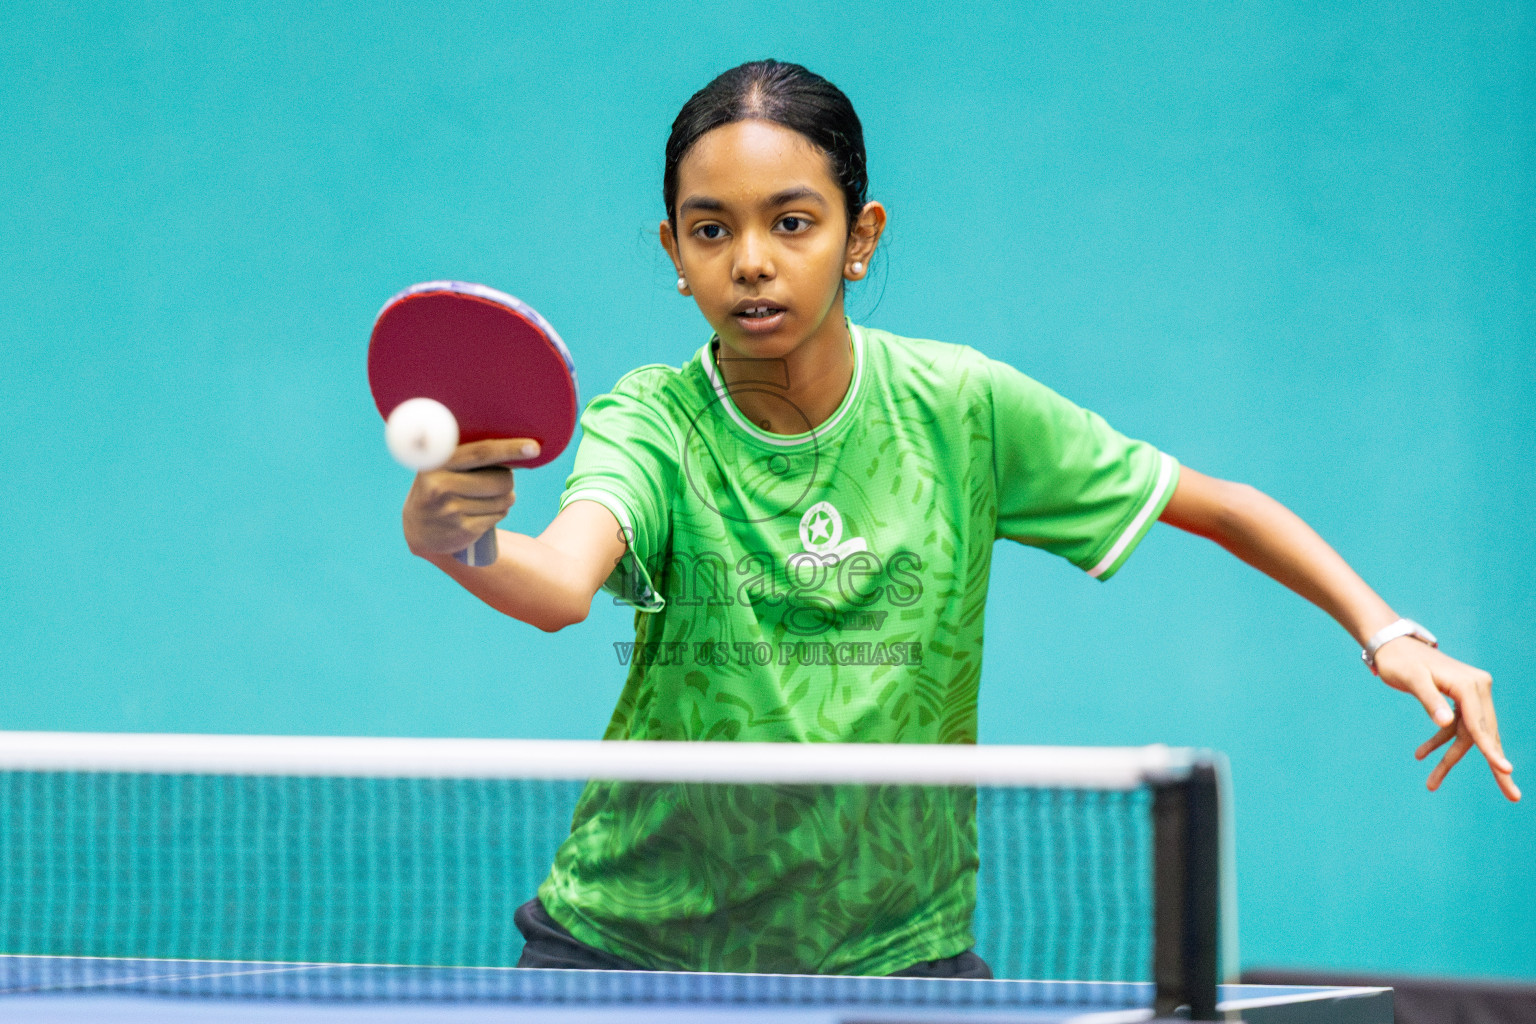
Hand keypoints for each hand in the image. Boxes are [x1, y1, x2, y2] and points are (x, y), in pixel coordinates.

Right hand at [401, 438, 539, 557]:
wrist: (418, 529)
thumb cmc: (440, 486)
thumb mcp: (440, 466)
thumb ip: (468, 454)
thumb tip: (517, 449)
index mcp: (437, 462)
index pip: (481, 452)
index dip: (510, 449)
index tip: (534, 448)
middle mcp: (440, 486)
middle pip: (501, 479)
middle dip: (508, 480)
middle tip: (499, 482)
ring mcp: (451, 510)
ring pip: (503, 499)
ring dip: (505, 498)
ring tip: (489, 498)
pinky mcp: (462, 530)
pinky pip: (498, 516)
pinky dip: (498, 513)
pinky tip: (482, 513)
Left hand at [1373, 637, 1518, 801]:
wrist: (1392, 645)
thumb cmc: (1400, 661)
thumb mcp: (1412, 679)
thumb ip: (1429, 700)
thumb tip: (1445, 722)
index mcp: (1469, 685)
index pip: (1480, 724)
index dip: (1491, 750)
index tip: (1505, 770)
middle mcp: (1477, 689)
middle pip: (1484, 734)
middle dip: (1493, 765)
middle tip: (1513, 796)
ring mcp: (1471, 695)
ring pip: (1468, 735)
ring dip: (1450, 758)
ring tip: (1432, 785)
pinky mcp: (1460, 700)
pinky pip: (1456, 727)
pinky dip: (1440, 742)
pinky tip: (1420, 754)